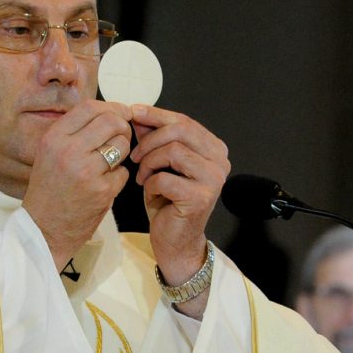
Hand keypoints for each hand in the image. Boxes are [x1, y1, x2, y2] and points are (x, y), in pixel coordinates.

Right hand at [23, 100, 132, 270]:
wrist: (43, 229)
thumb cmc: (48, 191)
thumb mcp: (49, 153)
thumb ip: (73, 132)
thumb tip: (108, 112)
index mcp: (53, 138)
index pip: (89, 107)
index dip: (111, 107)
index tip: (121, 112)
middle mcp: (69, 151)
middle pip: (111, 122)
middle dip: (122, 127)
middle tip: (121, 136)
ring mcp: (87, 171)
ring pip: (121, 145)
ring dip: (121, 151)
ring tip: (108, 163)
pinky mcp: (102, 191)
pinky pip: (123, 171)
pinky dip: (118, 176)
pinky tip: (104, 184)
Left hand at [129, 104, 228, 313]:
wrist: (175, 241)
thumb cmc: (167, 202)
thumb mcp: (159, 163)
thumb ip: (154, 138)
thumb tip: (138, 113)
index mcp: (214, 149)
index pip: (184, 121)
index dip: (156, 115)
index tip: (133, 111)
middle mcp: (220, 161)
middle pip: (181, 130)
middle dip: (150, 139)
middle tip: (134, 155)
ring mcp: (214, 179)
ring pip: (173, 151)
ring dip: (149, 162)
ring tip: (142, 176)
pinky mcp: (200, 197)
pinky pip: (165, 177)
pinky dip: (151, 183)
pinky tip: (151, 192)